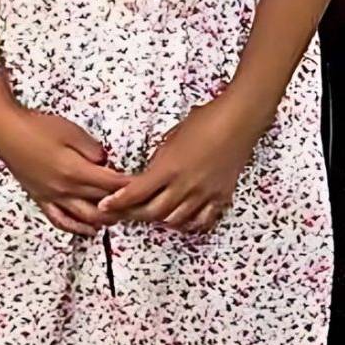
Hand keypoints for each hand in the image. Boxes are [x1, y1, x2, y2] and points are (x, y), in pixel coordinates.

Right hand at [0, 106, 128, 235]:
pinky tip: (89, 229)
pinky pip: (62, 220)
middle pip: (103, 204)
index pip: (112, 185)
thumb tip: (106, 162)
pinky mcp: (42, 198)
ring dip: (106, 220)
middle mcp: (66, 189)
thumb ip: (93, 149)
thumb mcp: (70, 131)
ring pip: (86, 218)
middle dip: (124, 206)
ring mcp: (53, 196)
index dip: (131, 187)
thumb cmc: (36, 127)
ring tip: (121, 217)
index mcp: (75, 171)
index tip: (144, 185)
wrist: (5, 131)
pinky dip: (78, 228)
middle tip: (139, 204)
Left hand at [96, 95, 262, 233]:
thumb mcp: (171, 137)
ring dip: (159, 220)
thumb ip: (160, 159)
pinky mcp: (221, 197)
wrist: (238, 121)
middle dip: (133, 214)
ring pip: (176, 220)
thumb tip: (150, 173)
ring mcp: (204, 194)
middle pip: (153, 212)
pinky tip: (180, 220)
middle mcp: (186, 185)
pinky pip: (202, 220)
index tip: (106, 205)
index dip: (118, 202)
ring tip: (149, 215)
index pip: (136, 193)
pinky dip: (188, 223)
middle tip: (122, 213)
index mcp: (169, 167)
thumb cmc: (205, 121)